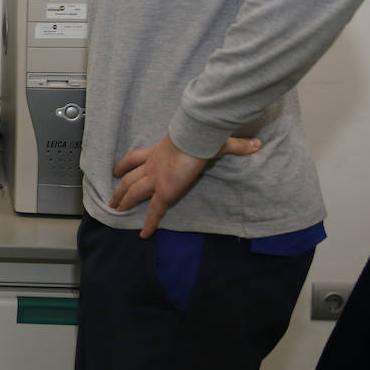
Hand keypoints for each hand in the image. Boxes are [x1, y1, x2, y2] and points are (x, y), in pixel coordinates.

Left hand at [110, 134, 261, 238]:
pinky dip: (148, 224)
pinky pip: (154, 211)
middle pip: (129, 178)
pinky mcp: (164, 192)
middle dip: (120, 188)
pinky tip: (144, 235)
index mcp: (158, 151)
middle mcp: (152, 165)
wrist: (194, 137)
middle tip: (112, 198)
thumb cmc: (201, 135)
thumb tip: (257, 143)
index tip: (116, 170)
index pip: (135, 158)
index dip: (124, 165)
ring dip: (124, 201)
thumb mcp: (216, 139)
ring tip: (115, 211)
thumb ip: (236, 143)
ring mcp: (156, 179)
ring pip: (133, 192)